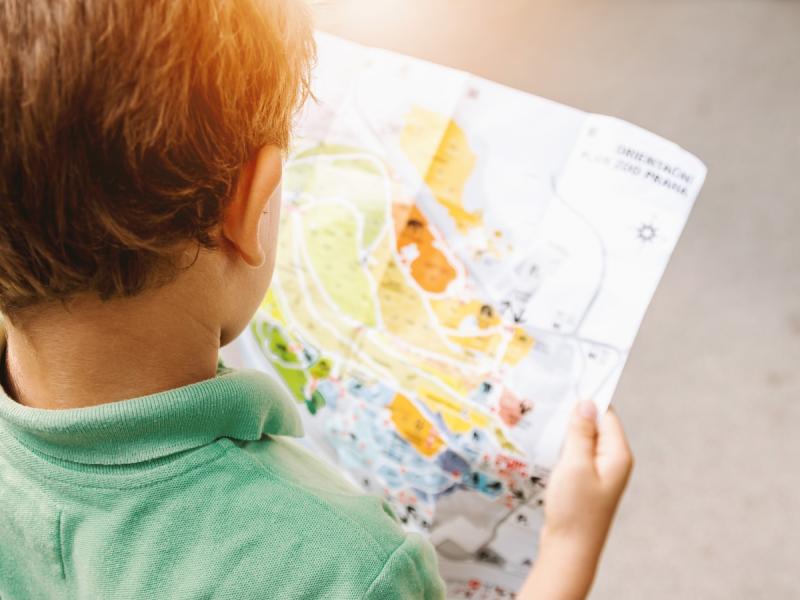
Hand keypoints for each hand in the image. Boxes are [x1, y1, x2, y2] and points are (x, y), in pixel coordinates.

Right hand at [519, 401, 632, 598]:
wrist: (569, 550)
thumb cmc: (575, 509)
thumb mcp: (575, 465)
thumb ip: (581, 432)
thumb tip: (587, 403)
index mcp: (617, 454)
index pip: (606, 414)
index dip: (587, 398)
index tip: (566, 382)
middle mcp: (612, 461)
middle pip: (594, 425)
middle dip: (573, 414)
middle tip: (548, 399)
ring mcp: (598, 473)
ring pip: (582, 440)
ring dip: (565, 431)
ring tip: (542, 419)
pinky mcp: (584, 483)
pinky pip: (575, 455)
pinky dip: (561, 448)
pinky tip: (544, 444)